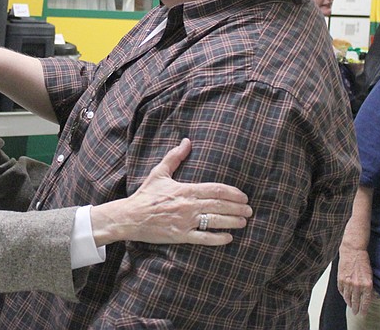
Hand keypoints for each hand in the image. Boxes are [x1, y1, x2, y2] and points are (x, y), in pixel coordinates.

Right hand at [91, 138, 251, 246]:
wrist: (130, 216)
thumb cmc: (146, 195)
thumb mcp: (159, 173)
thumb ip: (175, 157)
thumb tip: (186, 141)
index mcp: (185, 189)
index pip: (216, 189)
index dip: (233, 193)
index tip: (243, 196)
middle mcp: (188, 206)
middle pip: (220, 205)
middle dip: (238, 208)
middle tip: (249, 209)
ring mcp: (185, 222)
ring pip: (216, 222)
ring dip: (233, 221)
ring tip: (244, 222)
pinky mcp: (181, 235)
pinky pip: (204, 238)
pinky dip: (219, 238)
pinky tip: (229, 237)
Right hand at [338, 246, 373, 314]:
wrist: (352, 251)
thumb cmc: (363, 261)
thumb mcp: (370, 276)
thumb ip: (369, 287)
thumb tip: (368, 296)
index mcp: (367, 285)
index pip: (365, 302)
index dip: (363, 309)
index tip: (362, 314)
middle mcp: (357, 285)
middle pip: (355, 301)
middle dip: (356, 309)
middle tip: (356, 313)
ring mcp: (347, 282)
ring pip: (347, 297)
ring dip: (349, 302)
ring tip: (350, 306)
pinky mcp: (340, 278)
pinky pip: (341, 290)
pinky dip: (343, 294)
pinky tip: (344, 296)